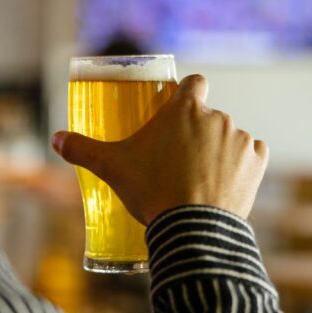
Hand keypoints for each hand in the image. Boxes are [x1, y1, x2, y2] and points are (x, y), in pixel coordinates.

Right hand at [51, 75, 268, 224]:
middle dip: (198, 132)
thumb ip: (82, 149)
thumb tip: (54, 139)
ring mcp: (240, 139)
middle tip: (180, 158)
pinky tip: (227, 180)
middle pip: (209, 115)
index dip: (188, 93)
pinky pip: (254, 154)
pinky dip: (244, 164)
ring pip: (230, 136)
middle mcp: (217, 116)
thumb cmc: (152, 191)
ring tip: (201, 177)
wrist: (193, 230)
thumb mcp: (112, 168)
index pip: (195, 82)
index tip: (178, 110)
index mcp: (184, 109)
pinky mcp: (258, 163)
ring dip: (220, 149)